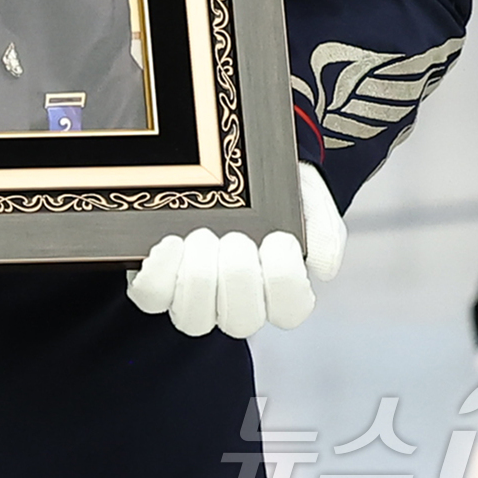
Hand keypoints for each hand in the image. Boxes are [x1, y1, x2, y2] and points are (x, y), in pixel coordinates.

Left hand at [127, 161, 345, 337]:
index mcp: (278, 287)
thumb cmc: (272, 185)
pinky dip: (159, 275)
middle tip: (235, 237)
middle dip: (238, 276)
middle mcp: (236, 300)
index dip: (284, 280)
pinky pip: (152, 297)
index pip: (290, 310)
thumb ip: (325, 230)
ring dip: (199, 278)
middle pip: (241, 322)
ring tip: (200, 236)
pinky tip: (168, 244)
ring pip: (194, 320)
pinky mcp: (159, 279)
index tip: (278, 238)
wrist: (227, 155)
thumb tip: (322, 269)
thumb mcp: (307, 196)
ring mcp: (195, 294)